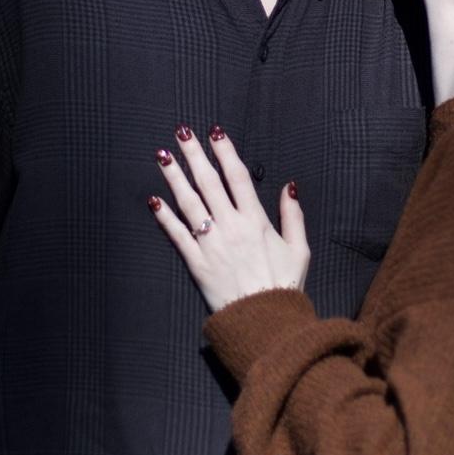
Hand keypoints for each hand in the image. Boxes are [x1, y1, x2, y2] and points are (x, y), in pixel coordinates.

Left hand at [149, 125, 309, 312]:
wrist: (264, 321)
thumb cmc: (283, 286)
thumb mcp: (299, 249)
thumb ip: (293, 216)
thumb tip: (289, 187)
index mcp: (256, 221)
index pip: (237, 177)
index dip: (225, 152)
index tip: (215, 132)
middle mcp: (231, 227)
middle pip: (209, 182)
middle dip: (194, 155)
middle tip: (182, 133)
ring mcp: (211, 244)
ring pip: (189, 203)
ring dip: (175, 177)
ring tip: (163, 156)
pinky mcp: (197, 263)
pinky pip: (177, 235)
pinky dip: (164, 217)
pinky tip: (154, 200)